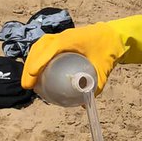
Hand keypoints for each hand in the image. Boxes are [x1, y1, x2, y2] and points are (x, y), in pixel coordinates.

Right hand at [21, 15, 141, 93]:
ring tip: (29, 82)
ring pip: (39, 47)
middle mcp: (63, 36)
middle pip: (40, 48)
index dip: (39, 61)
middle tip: (27, 85)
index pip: (50, 48)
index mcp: (72, 39)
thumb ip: (96, 85)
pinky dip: (38, 59)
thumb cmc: (108, 49)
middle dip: (30, 66)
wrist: (114, 37)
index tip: (33, 76)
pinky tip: (37, 74)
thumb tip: (83, 104)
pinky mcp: (61, 41)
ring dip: (31, 62)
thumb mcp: (104, 68)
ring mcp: (60, 37)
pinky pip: (44, 48)